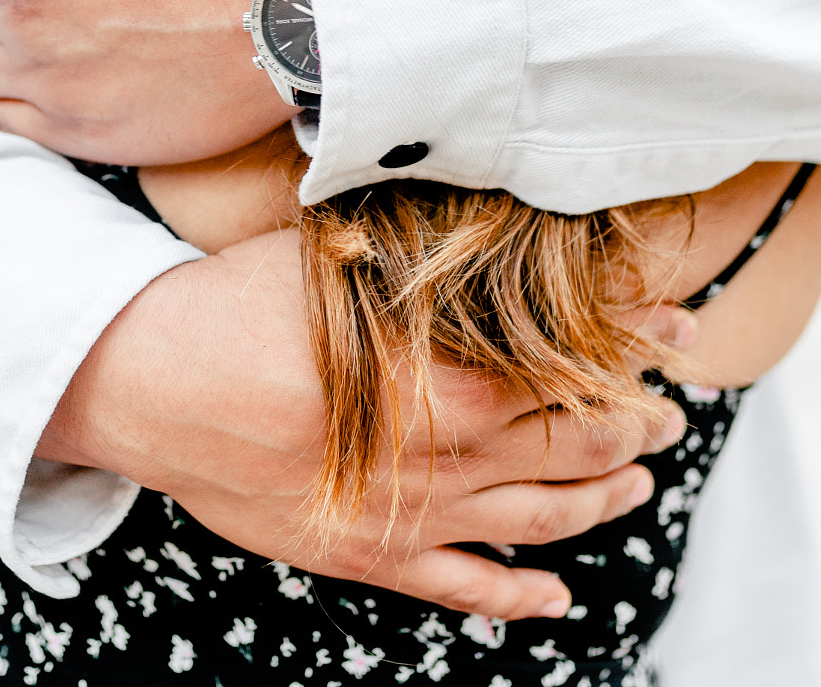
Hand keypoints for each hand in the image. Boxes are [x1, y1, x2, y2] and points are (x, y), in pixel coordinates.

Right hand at [39, 230, 694, 620]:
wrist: (145, 384)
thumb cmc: (236, 308)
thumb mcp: (337, 257)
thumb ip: (423, 254)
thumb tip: (498, 223)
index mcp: (442, 378)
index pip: (571, 366)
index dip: (633, 348)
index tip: (675, 332)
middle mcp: (440, 456)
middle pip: (572, 445)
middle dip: (633, 425)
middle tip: (665, 408)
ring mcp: (406, 516)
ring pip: (537, 519)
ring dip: (601, 501)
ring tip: (640, 480)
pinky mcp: (367, 557)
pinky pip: (462, 590)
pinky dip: (518, 597)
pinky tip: (557, 595)